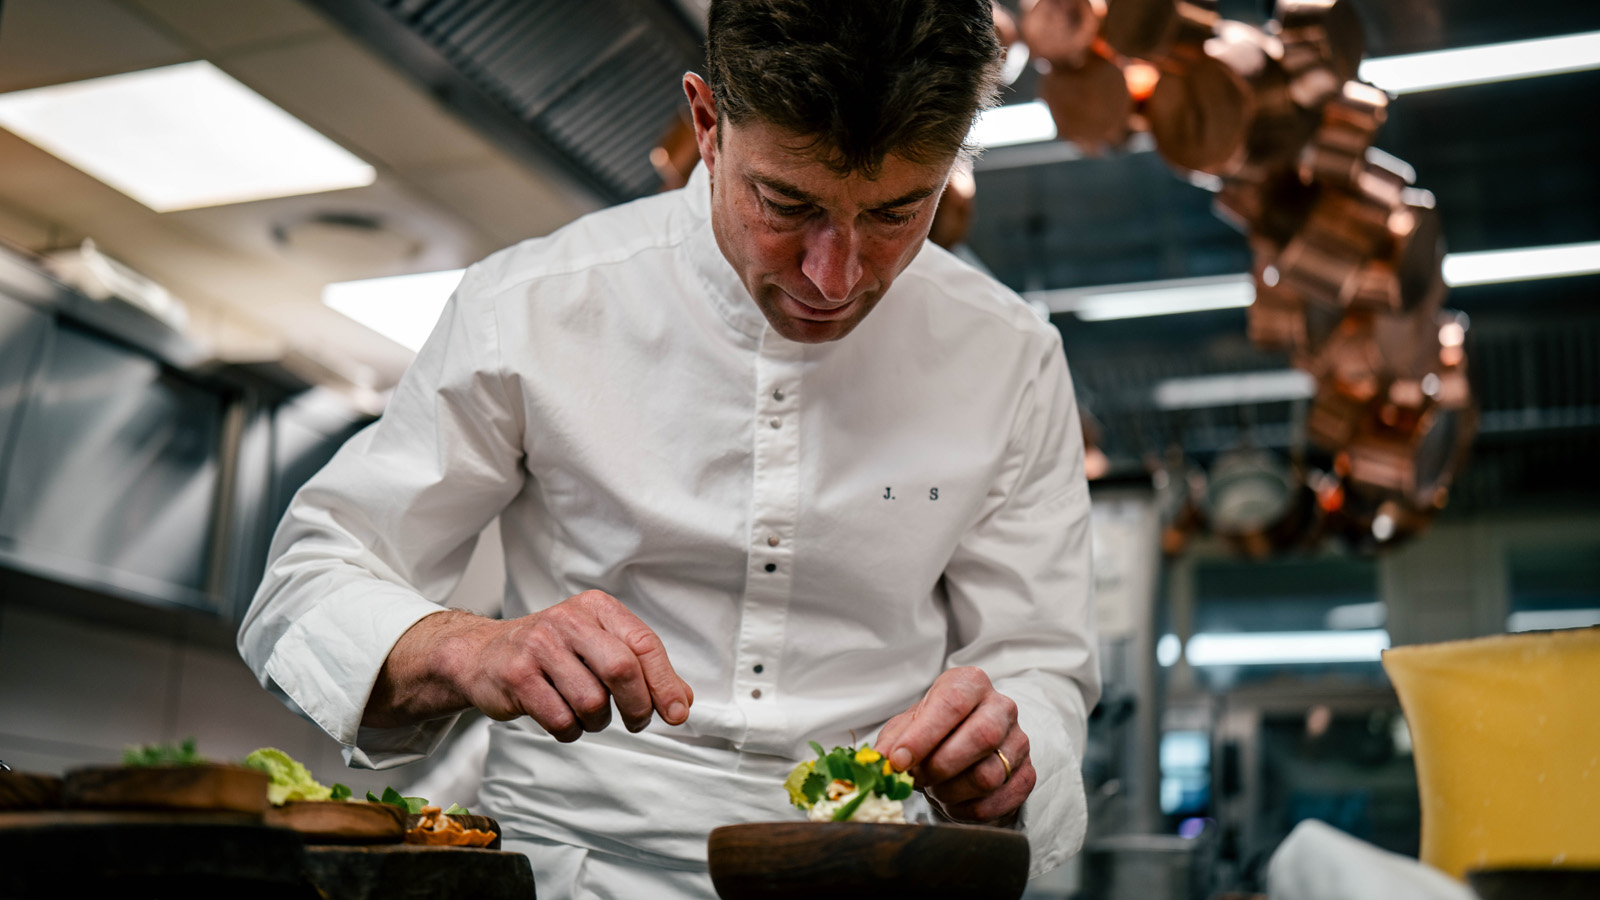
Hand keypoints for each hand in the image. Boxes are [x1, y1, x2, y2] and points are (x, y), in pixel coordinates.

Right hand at [365, 591, 692, 741]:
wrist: (481, 655)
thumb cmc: (550, 653)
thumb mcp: (597, 646)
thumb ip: (641, 669)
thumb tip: (682, 702)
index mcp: (596, 608)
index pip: (644, 645)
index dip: (665, 683)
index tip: (677, 713)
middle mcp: (568, 620)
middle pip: (622, 670)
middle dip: (638, 706)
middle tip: (637, 721)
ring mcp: (540, 646)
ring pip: (592, 701)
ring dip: (597, 721)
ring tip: (587, 714)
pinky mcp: (517, 676)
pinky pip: (560, 719)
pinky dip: (569, 730)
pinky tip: (562, 719)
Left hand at [874, 667, 1033, 824]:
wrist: (966, 747)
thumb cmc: (934, 731)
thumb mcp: (908, 726)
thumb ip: (893, 741)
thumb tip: (881, 762)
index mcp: (970, 684)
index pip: (953, 703)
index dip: (924, 735)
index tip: (899, 760)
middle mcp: (1001, 707)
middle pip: (981, 737)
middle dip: (941, 766)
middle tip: (917, 778)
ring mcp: (1019, 742)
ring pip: (989, 775)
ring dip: (951, 791)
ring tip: (934, 788)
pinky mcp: (1027, 775)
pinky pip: (998, 802)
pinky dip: (967, 810)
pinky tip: (953, 802)